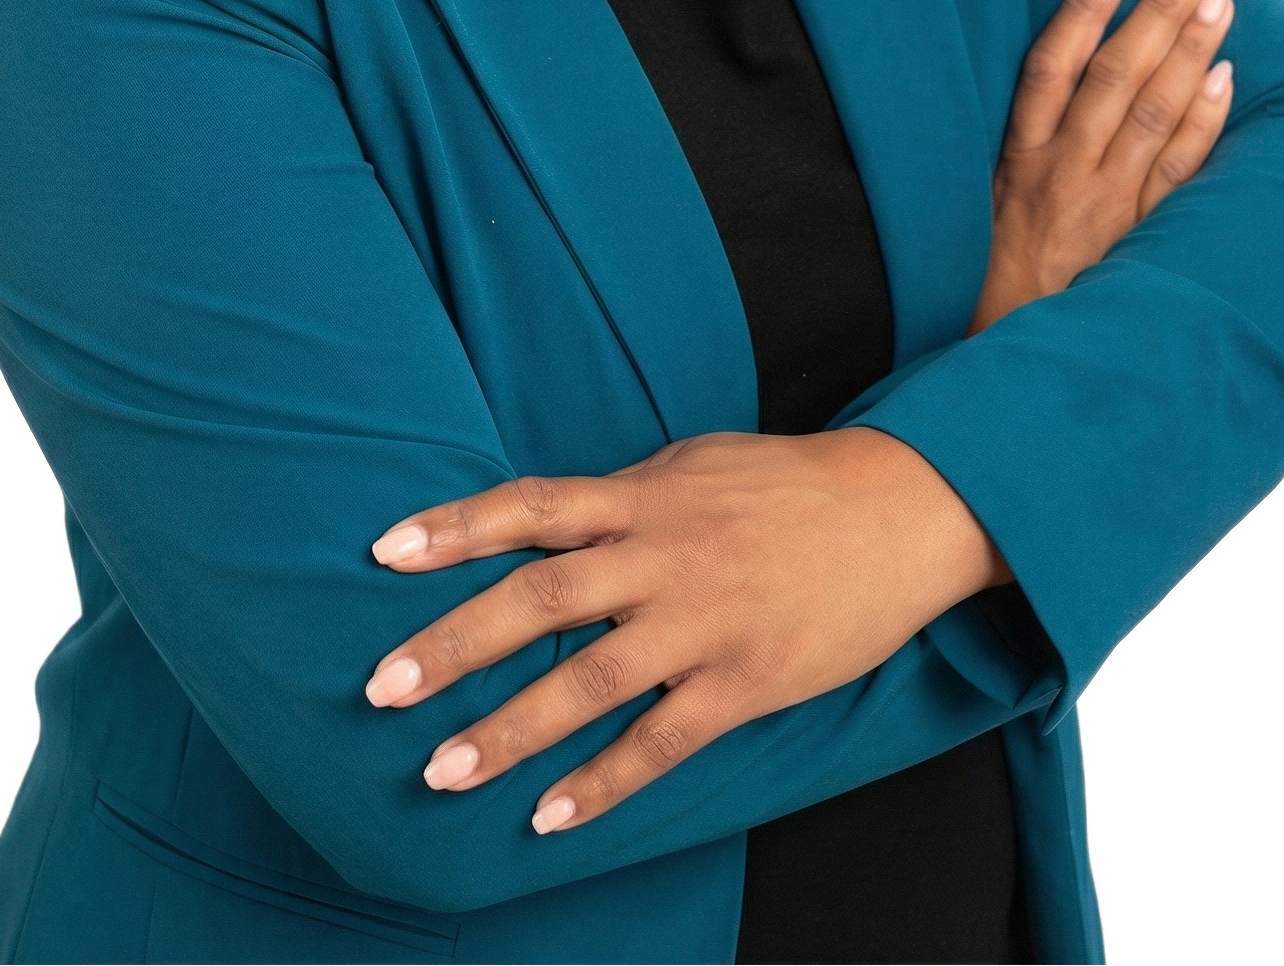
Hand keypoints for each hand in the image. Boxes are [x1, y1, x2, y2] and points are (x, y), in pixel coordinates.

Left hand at [363, 429, 1007, 832]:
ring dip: (510, 728)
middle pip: (542, 597)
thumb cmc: (784, 485)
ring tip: (442, 770)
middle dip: (457, 641)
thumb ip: (619, 497)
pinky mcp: (746, 682)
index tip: (385, 552)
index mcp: (643, 497)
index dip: (457, 525)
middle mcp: (663, 556)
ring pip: (591, 680)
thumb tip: (540, 519)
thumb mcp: (693, 466)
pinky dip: (603, 782)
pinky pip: (662, 741)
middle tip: (382, 686)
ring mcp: (704, 622)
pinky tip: (548, 817)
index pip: (532, 505)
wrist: (900, 511)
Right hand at [969, 0, 1233, 333]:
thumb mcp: (978, 198)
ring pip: (1155, 115)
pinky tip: (1224, 78)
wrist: (1009, 362)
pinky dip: (1204, 125)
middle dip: (1158, 9)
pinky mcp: (1141, 241)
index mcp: (1017, 159)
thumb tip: (1052, 66)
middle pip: (1117, 76)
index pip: (1051, 64)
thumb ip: (1017, 140)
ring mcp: (1107, 207)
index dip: (1083, 4)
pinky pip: (1180, 176)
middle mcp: (1064, 175)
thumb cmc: (988, 270)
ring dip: (1190, 50)